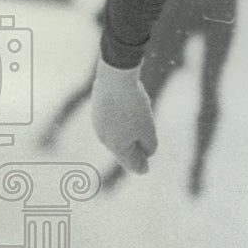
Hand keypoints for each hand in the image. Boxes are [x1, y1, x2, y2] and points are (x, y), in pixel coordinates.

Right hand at [91, 57, 156, 173]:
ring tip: (137, 122)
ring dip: (129, 133)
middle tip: (142, 158)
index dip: (140, 167)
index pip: (131, 163)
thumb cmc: (134, 107)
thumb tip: (146, 152)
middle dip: (134, 151)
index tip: (145, 170)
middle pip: (123, 149)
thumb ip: (148, 146)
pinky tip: (127, 110)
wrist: (114, 77)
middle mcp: (104, 138)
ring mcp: (98, 122)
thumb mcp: (148, 130)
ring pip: (118, 133)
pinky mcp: (98, 108)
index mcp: (116, 146)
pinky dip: (122, 120)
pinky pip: (113, 119)